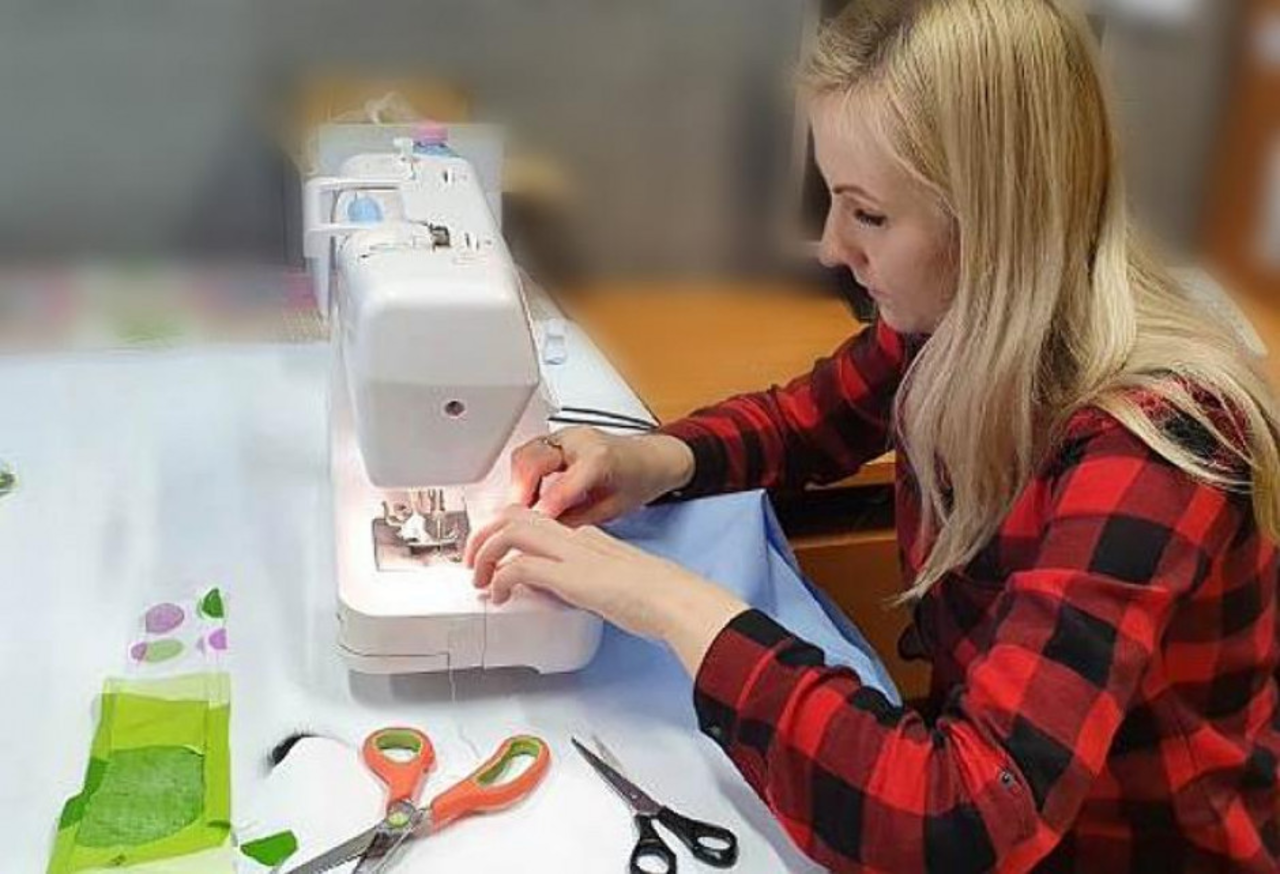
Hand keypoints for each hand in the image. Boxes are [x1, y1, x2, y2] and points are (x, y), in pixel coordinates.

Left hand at [466, 506, 747, 674]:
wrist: (675, 600)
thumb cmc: (658, 597)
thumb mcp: (616, 580)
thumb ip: (590, 579)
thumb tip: (570, 591)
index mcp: (588, 536)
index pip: (536, 520)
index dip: (507, 532)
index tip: (495, 553)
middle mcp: (575, 537)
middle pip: (515, 515)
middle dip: (484, 535)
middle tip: (473, 562)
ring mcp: (571, 553)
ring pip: (510, 532)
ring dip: (486, 553)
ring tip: (480, 579)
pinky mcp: (569, 575)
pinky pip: (519, 567)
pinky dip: (501, 578)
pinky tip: (499, 596)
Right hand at [506, 427, 694, 525]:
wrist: (652, 458)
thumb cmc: (639, 480)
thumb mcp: (613, 509)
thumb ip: (577, 520)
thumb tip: (546, 535)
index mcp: (599, 458)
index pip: (562, 484)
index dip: (543, 508)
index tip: (530, 527)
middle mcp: (579, 440)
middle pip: (533, 459)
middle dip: (518, 492)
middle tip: (512, 519)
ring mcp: (566, 435)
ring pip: (525, 453)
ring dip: (516, 483)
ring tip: (517, 511)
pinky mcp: (557, 438)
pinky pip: (530, 453)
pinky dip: (522, 475)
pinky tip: (527, 497)